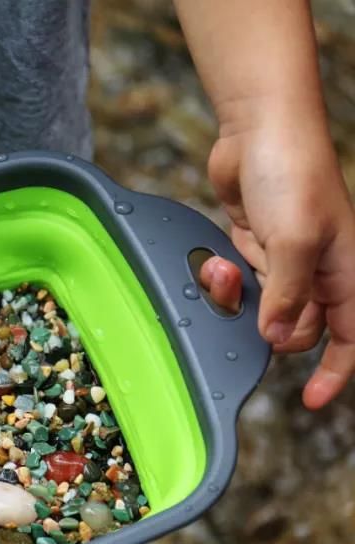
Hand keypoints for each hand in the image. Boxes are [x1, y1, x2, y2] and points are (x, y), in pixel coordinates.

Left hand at [197, 108, 354, 408]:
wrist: (259, 129)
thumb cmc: (292, 175)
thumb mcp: (294, 241)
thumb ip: (287, 295)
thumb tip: (279, 340)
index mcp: (346, 273)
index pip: (349, 338)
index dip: (336, 372)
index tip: (314, 402)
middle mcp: (319, 270)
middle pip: (296, 328)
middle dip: (266, 322)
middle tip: (245, 296)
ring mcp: (285, 259)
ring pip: (261, 306)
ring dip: (237, 296)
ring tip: (223, 268)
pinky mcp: (255, 246)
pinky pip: (240, 282)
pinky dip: (225, 278)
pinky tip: (216, 260)